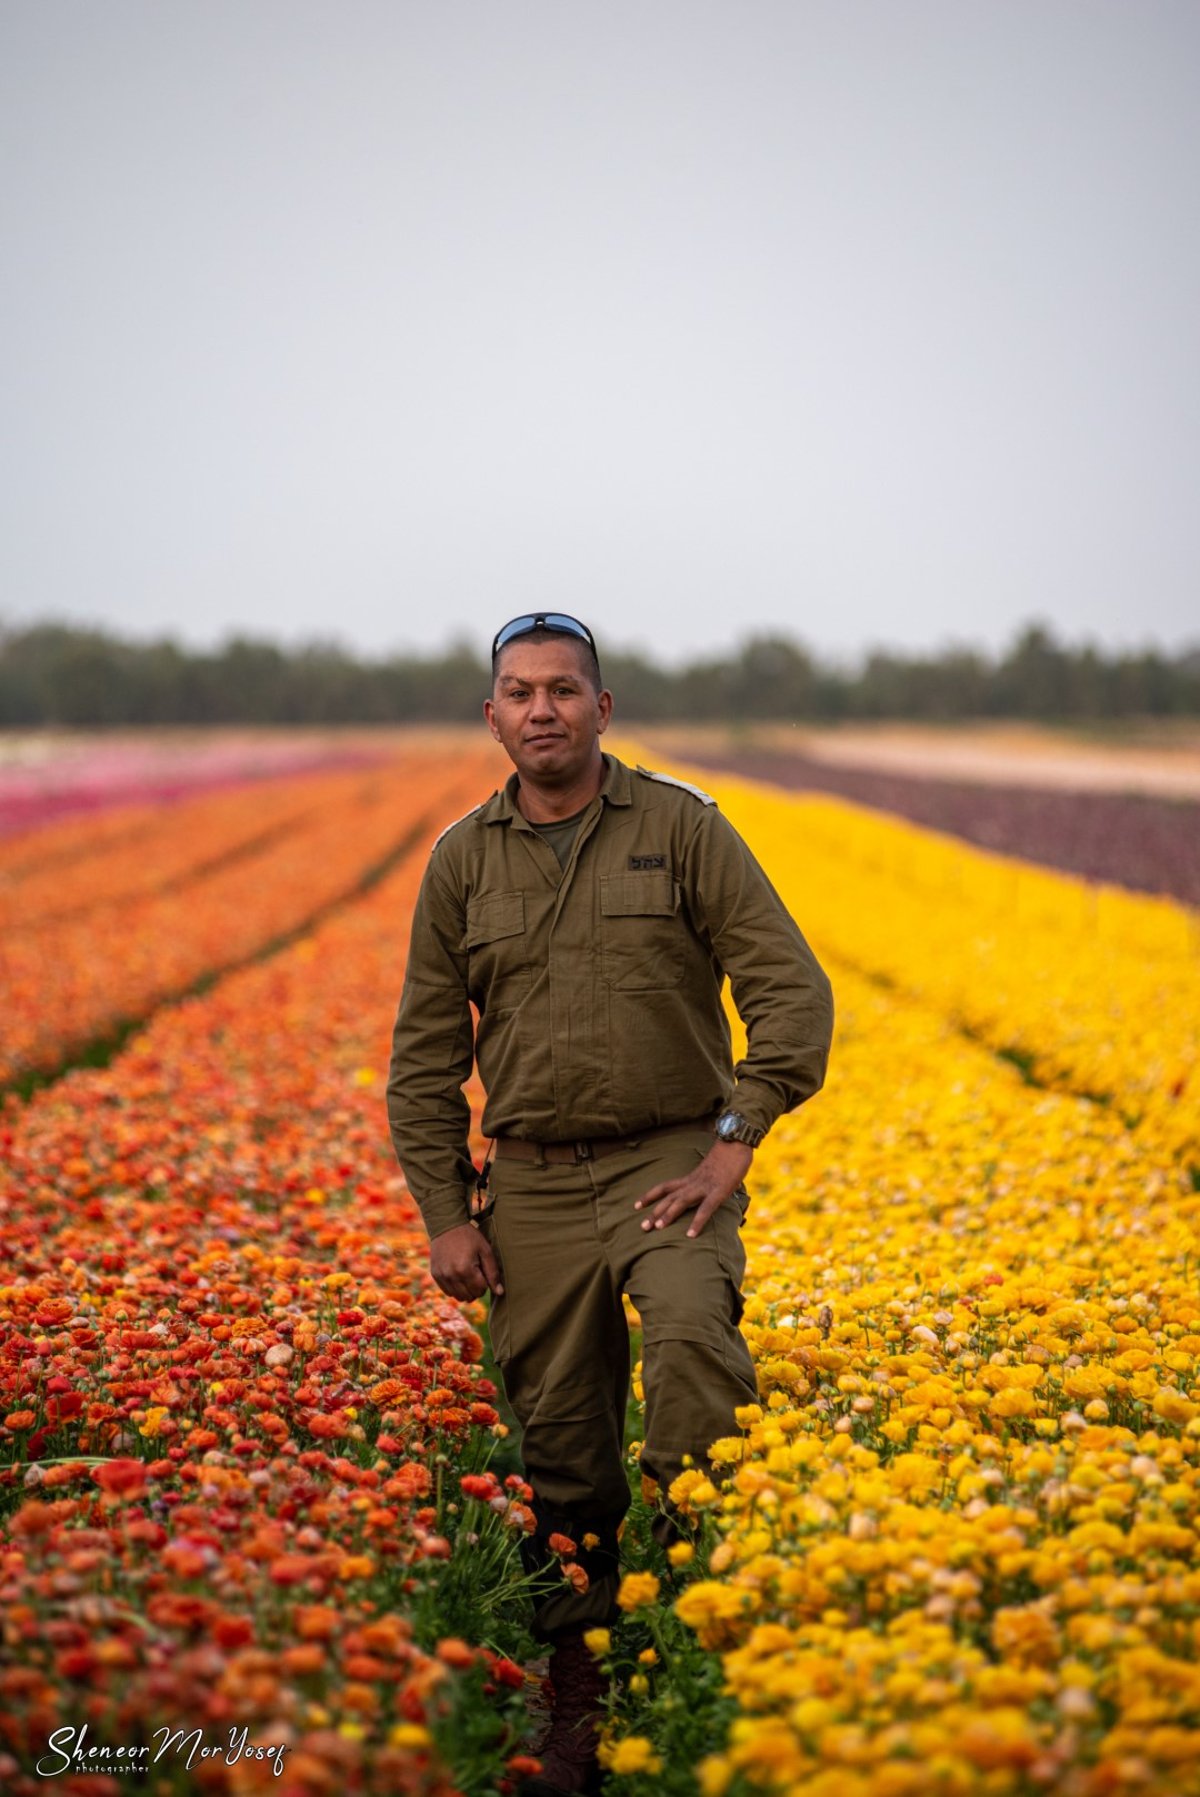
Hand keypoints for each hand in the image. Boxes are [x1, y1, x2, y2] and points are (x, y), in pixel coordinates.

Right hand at [430, 1223, 504, 1300]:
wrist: (447, 1225)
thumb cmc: (469, 1237)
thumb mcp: (485, 1251)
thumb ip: (493, 1273)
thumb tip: (500, 1293)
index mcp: (465, 1270)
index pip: (480, 1291)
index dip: (485, 1284)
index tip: (483, 1271)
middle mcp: (451, 1276)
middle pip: (469, 1297)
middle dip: (476, 1289)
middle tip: (477, 1273)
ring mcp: (442, 1276)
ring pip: (458, 1297)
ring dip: (466, 1291)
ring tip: (468, 1275)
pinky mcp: (435, 1275)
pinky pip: (447, 1292)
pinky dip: (455, 1288)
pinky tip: (458, 1275)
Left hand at [634, 1140, 752, 1238]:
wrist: (737, 1143)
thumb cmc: (726, 1159)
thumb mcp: (710, 1172)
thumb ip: (703, 1183)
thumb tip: (702, 1193)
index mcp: (689, 1178)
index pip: (664, 1187)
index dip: (649, 1196)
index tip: (636, 1206)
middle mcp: (692, 1182)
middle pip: (668, 1198)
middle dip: (654, 1212)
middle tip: (642, 1227)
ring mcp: (704, 1186)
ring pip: (681, 1202)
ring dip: (669, 1215)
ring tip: (658, 1229)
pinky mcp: (718, 1191)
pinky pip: (705, 1209)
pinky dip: (697, 1222)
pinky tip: (690, 1235)